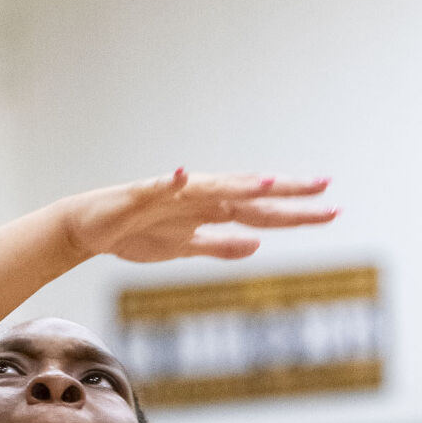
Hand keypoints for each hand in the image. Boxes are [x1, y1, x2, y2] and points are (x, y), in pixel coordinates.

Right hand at [59, 169, 335, 262]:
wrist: (90, 228)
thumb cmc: (135, 235)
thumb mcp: (185, 248)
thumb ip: (220, 245)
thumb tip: (258, 245)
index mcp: (210, 210)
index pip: (261, 211)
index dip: (294, 211)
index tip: (331, 209)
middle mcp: (198, 197)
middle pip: (248, 195)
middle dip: (284, 193)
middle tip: (325, 187)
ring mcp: (171, 194)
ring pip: (211, 187)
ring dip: (238, 184)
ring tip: (269, 182)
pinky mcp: (140, 196)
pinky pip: (156, 187)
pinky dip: (169, 181)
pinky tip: (181, 174)